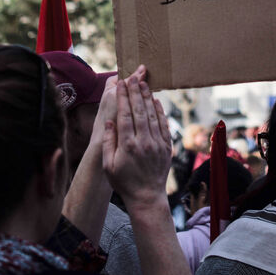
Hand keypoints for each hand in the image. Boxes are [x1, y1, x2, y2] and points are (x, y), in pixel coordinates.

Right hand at [102, 68, 171, 209]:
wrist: (147, 197)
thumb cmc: (124, 182)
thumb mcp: (108, 165)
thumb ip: (109, 142)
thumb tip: (110, 121)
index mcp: (128, 146)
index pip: (125, 115)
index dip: (123, 98)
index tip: (121, 84)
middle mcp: (144, 142)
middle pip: (140, 111)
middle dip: (135, 92)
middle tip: (132, 77)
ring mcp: (157, 144)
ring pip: (153, 115)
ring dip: (148, 97)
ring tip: (143, 83)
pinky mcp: (166, 146)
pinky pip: (163, 124)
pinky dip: (160, 111)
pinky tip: (156, 100)